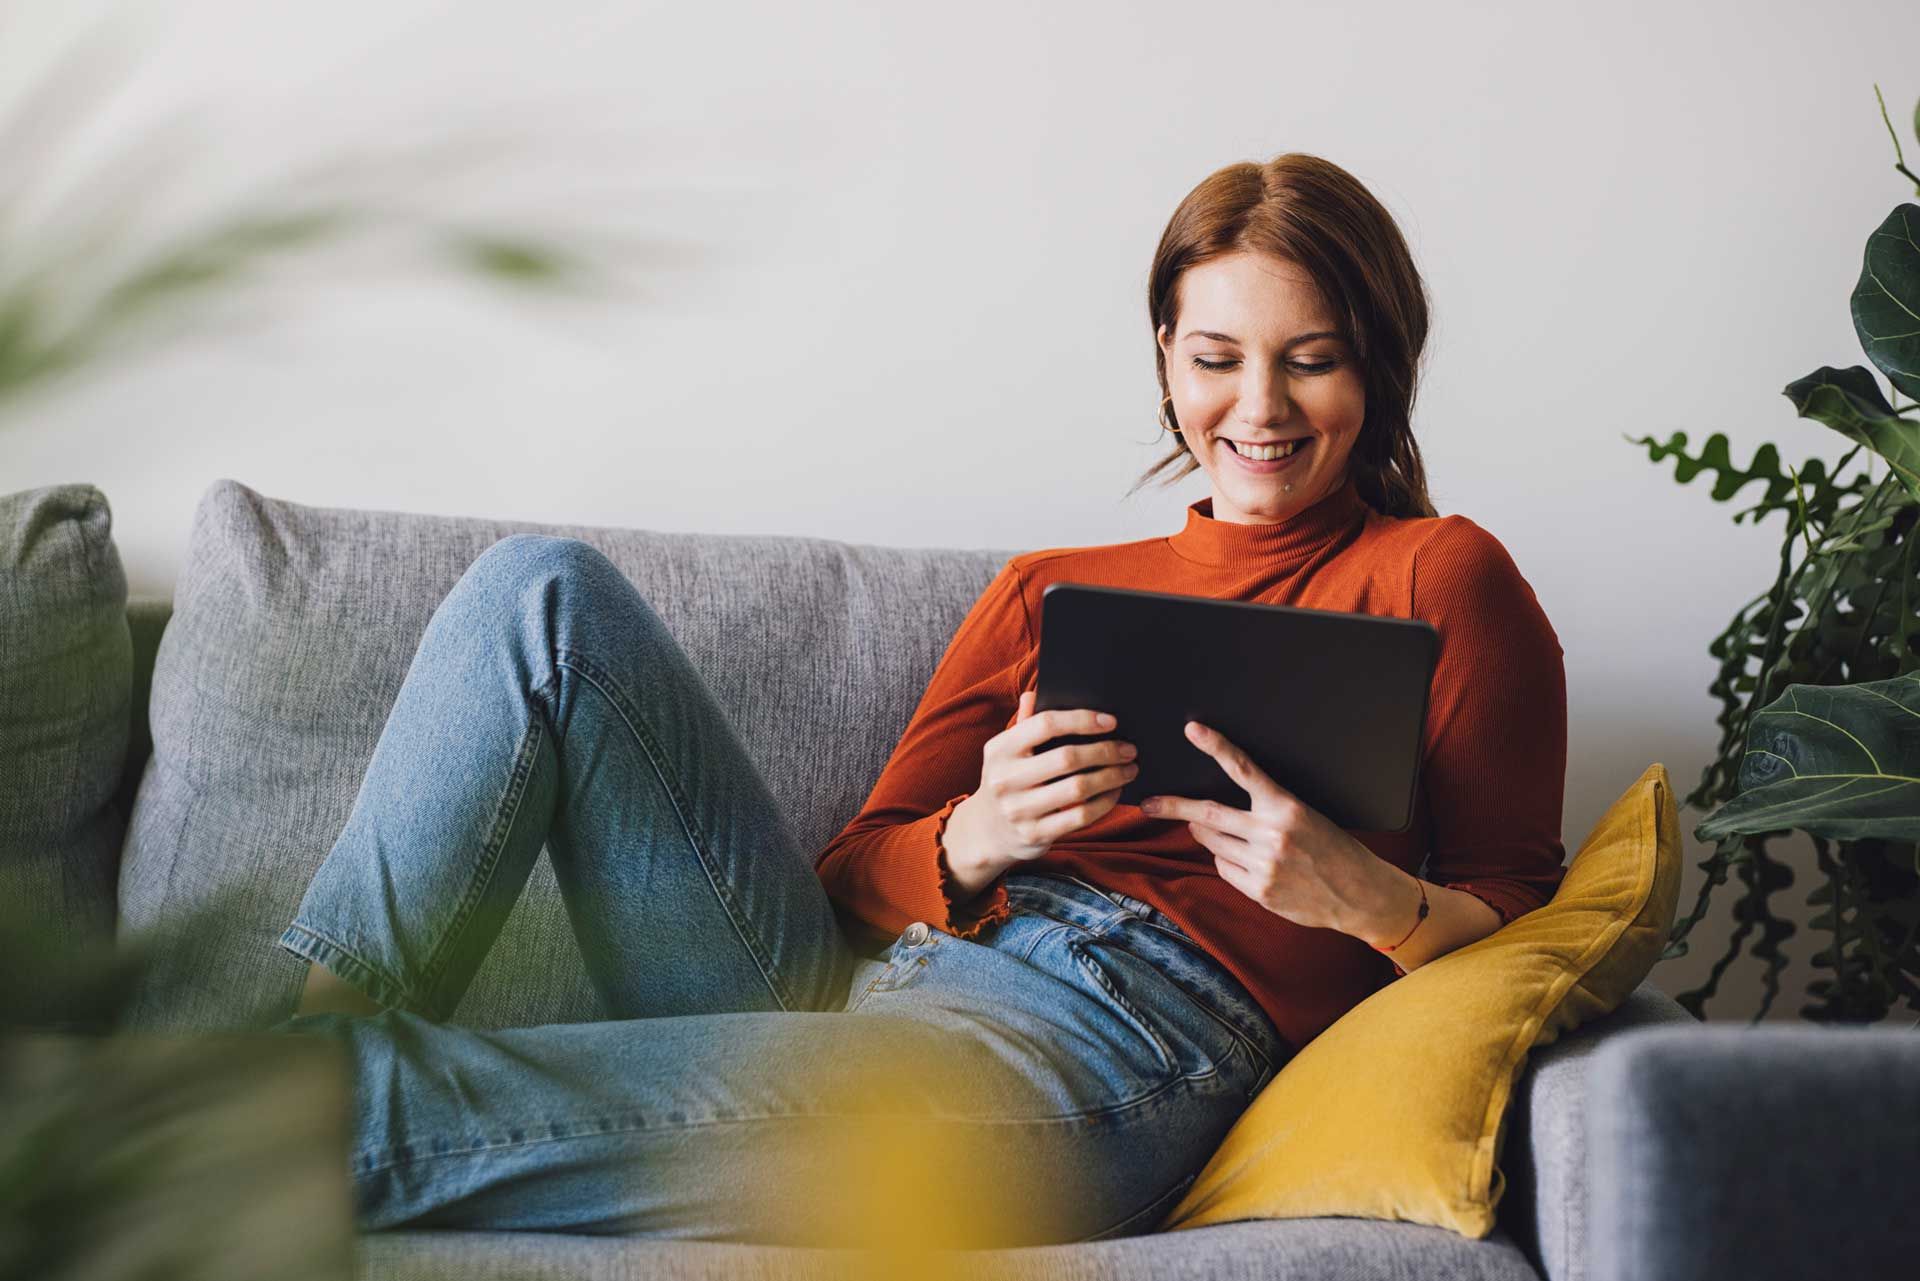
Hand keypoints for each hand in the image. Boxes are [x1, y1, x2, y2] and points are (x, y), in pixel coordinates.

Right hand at [961, 690, 1137, 864]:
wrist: (986, 831)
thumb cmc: (1007, 780)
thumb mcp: (1006, 751)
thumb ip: (1024, 723)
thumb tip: (1036, 692)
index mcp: (999, 749)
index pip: (1045, 724)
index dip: (1082, 720)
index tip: (1110, 721)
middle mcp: (1005, 779)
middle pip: (1067, 758)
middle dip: (1105, 751)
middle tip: (1128, 749)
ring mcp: (1018, 810)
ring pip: (1078, 789)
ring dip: (1111, 777)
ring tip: (1128, 770)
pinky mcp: (1034, 834)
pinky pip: (1080, 817)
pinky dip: (1104, 803)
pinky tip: (1114, 792)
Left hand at [1138, 720, 1384, 933]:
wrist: (1360, 893)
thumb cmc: (1333, 848)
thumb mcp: (1307, 816)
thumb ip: (1267, 809)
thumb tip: (1219, 812)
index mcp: (1286, 806)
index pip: (1244, 769)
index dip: (1216, 746)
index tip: (1193, 730)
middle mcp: (1271, 834)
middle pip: (1207, 815)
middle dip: (1172, 806)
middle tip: (1147, 804)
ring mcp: (1263, 864)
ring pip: (1212, 843)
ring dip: (1205, 835)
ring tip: (1214, 832)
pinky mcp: (1259, 890)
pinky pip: (1224, 869)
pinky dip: (1225, 862)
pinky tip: (1244, 861)